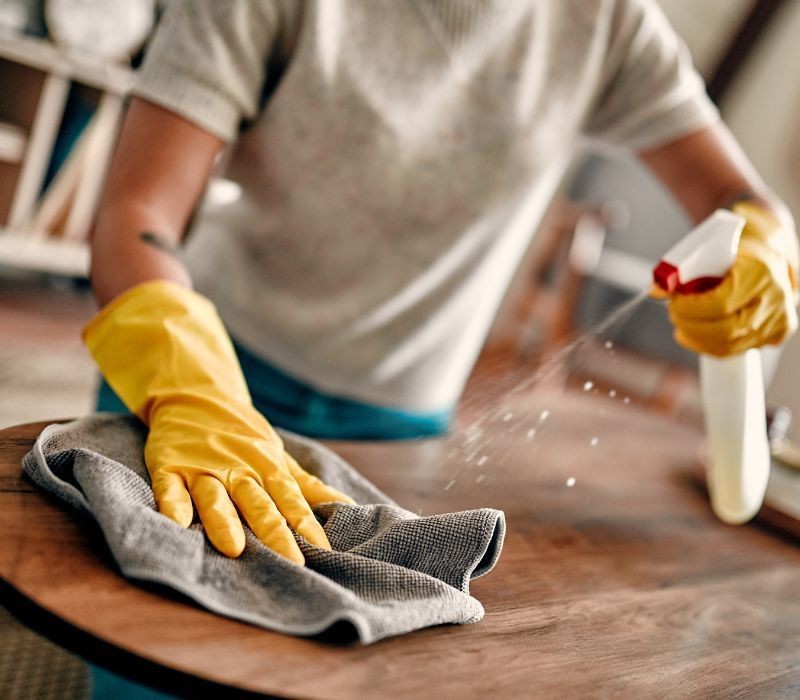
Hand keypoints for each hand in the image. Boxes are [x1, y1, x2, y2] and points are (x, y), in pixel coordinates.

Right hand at [83, 281, 353, 560]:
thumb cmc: (243, 437)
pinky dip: (173, 504)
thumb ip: (307, 486)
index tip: (324, 552)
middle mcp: (238, 469)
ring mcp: (203, 468)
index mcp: (267, 468)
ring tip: (234, 549)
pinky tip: (176, 524)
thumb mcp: (278, 457)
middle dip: (275, 533)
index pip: (291, 500)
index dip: (307, 526)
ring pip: (215, 498)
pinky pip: (171, 487)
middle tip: (291, 562)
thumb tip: (348, 507)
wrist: (196, 395)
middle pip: (258, 504)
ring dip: (225, 521)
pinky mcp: (171, 466)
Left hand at [660, 201, 798, 355]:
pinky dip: (710, 346)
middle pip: (725, 331)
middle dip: (690, 326)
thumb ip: (681, 270)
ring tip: (682, 324)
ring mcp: (779, 319)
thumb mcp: (709, 250)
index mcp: (760, 271)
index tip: (674, 303)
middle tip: (674, 315)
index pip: (720, 304)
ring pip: (729, 346)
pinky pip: (737, 350)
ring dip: (697, 338)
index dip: (690, 309)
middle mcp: (775, 298)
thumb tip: (654, 290)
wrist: (770, 253)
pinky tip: (696, 334)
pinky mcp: (777, 333)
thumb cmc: (737, 249)